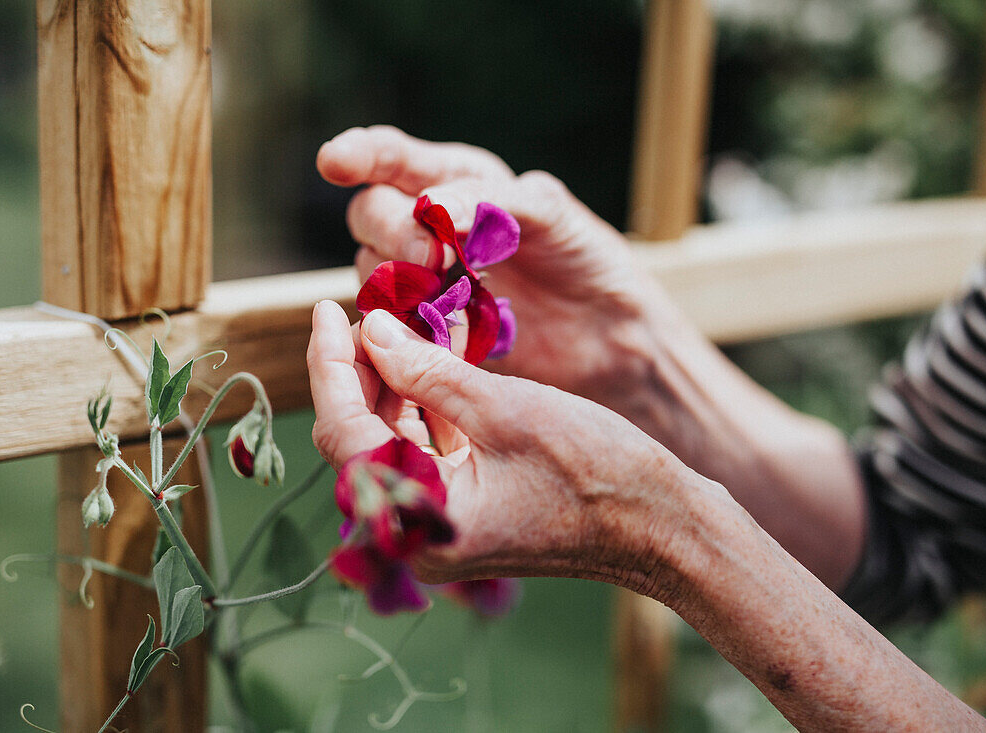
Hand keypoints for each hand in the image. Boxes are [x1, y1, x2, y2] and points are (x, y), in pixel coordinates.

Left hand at [306, 299, 706, 588]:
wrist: (659, 523)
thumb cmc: (594, 471)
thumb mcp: (504, 408)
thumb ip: (427, 370)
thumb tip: (369, 328)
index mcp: (421, 519)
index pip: (343, 432)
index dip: (329, 365)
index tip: (326, 309)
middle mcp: (416, 532)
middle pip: (357, 437)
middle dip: (357, 371)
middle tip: (368, 311)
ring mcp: (439, 522)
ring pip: (385, 440)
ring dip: (388, 384)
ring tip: (398, 326)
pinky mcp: (462, 507)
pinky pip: (419, 450)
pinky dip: (418, 405)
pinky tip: (425, 359)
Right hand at [316, 125, 685, 410]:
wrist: (611, 338)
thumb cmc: (587, 262)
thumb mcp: (550, 214)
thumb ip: (489, 199)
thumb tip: (429, 203)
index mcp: (461, 180)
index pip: (393, 157)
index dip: (359, 154)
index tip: (334, 161)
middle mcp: (432, 225)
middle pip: (370, 215)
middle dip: (394, 232)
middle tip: (434, 258)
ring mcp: (425, 279)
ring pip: (371, 270)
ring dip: (402, 284)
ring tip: (457, 302)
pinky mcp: (426, 330)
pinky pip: (389, 323)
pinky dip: (408, 327)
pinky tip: (449, 333)